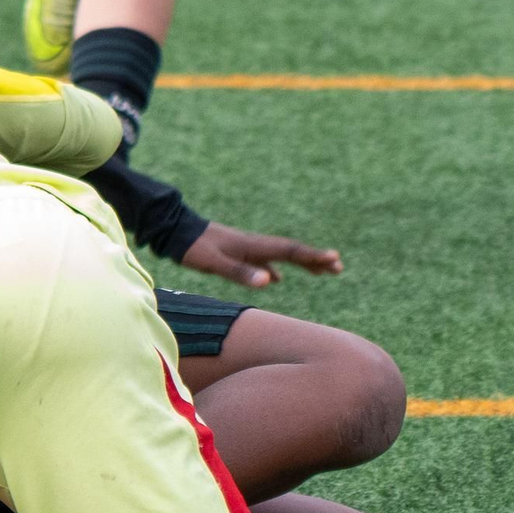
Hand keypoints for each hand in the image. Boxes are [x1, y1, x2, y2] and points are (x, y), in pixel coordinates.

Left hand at [179, 221, 343, 289]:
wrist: (174, 230)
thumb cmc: (193, 248)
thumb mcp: (214, 263)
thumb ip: (240, 272)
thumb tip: (271, 282)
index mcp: (253, 246)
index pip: (290, 251)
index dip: (314, 256)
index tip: (335, 259)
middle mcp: (254, 244)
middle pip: (292, 252)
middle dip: (316, 259)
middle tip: (339, 267)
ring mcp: (246, 248)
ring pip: (280, 256)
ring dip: (301, 262)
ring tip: (320, 271)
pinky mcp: (236, 253)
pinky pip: (265, 261)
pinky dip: (277, 268)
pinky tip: (276, 278)